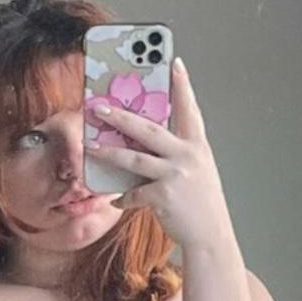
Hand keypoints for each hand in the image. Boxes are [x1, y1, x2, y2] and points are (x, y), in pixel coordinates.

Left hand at [87, 58, 233, 251]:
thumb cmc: (201, 206)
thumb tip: (148, 147)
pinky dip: (123, 199)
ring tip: (91, 146)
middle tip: (101, 107)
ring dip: (110, 152)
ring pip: (135, 158)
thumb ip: (178, 156)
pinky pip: (134, 193)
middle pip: (149, 129)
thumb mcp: (197, 172)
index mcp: (198, 147)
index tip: (173, 63)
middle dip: (122, 116)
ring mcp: (175, 175)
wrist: (210, 237)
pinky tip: (116, 202)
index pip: (189, 109)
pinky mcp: (163, 196)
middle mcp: (187, 156)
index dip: (182, 86)